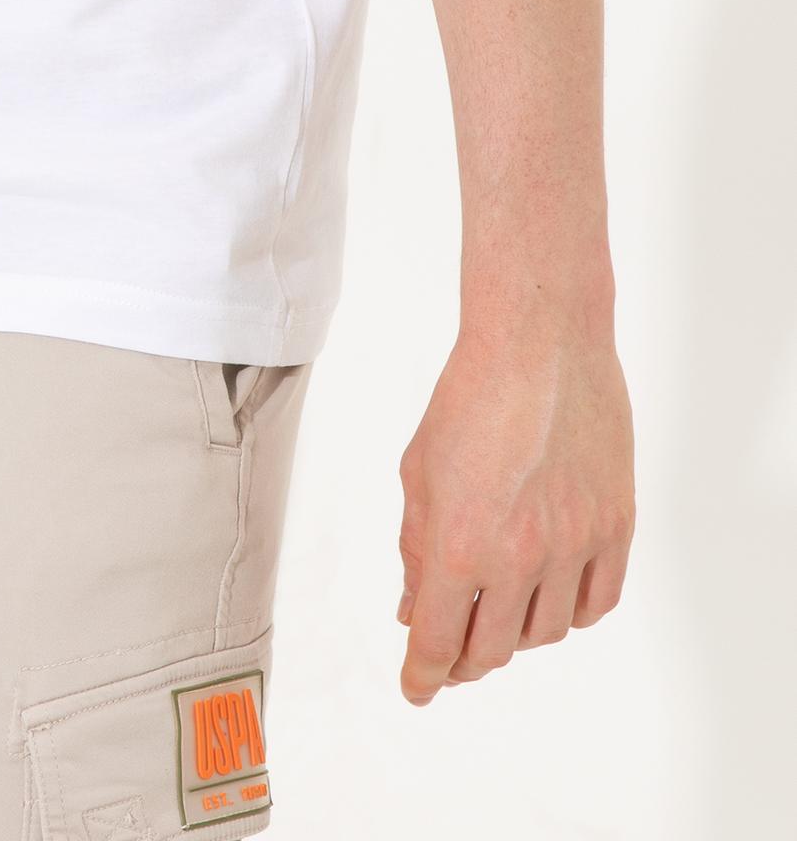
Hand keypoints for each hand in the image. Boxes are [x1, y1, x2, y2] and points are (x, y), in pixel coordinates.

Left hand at [395, 315, 633, 703]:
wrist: (541, 342)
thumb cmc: (469, 396)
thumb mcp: (419, 472)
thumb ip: (418, 548)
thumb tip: (415, 608)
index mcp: (462, 544)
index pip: (439, 641)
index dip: (423, 675)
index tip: (417, 687)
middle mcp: (521, 556)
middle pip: (492, 649)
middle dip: (463, 658)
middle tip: (452, 648)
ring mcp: (575, 545)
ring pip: (546, 631)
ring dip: (515, 632)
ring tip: (498, 606)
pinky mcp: (616, 527)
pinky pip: (597, 602)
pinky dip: (571, 611)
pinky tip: (551, 596)